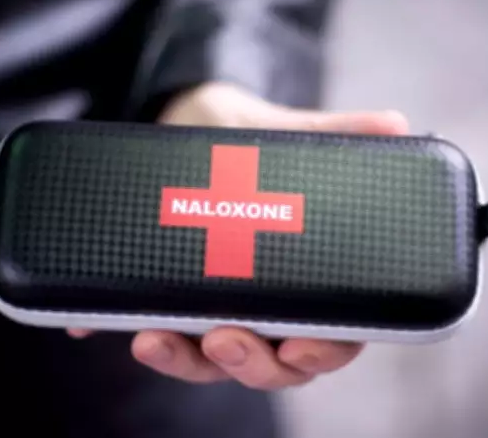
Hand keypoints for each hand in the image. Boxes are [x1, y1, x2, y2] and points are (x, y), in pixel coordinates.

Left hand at [70, 82, 408, 389]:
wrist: (185, 123)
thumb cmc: (245, 136)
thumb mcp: (283, 133)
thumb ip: (335, 135)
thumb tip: (396, 125)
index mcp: (308, 278)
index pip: (332, 335)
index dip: (323, 352)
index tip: (304, 345)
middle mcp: (264, 304)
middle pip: (271, 365)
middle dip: (250, 363)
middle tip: (226, 336)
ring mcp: (214, 306)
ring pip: (209, 361)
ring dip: (185, 360)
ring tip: (155, 338)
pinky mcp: (165, 296)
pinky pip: (150, 326)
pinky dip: (120, 329)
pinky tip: (91, 325)